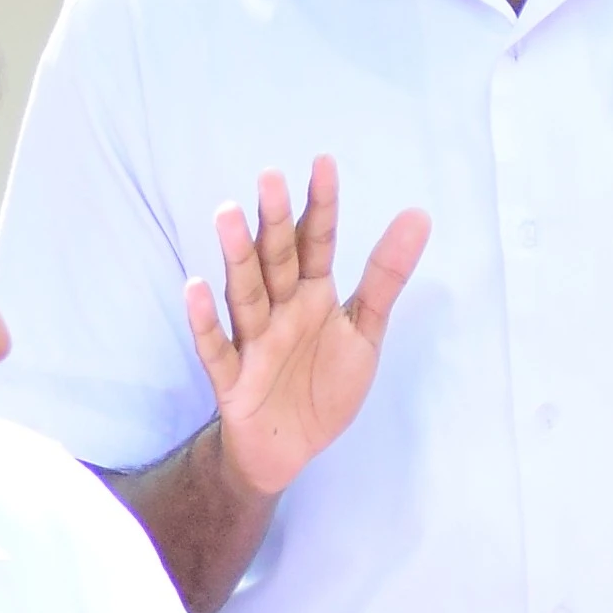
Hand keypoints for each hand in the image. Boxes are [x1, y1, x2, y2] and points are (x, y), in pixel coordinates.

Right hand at [186, 159, 430, 505]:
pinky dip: (203, 320)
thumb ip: (385, 277)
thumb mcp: (364, 330)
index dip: (321, 206)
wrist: (289, 450)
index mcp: (312, 296)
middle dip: (273, 220)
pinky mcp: (233, 378)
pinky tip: (193, 288)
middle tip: (270, 176)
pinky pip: (215, 347)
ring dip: (235, 256)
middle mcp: (279, 310)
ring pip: (243, 293)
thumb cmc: (323, 384)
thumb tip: (419, 214)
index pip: (316, 242)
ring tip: (228, 213)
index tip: (324, 162)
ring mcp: (253, 341)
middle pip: (275, 260)